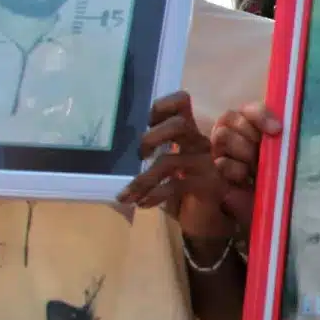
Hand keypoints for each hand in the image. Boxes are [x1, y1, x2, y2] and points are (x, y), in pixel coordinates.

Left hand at [119, 92, 218, 210]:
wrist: (204, 218)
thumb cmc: (180, 187)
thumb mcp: (164, 166)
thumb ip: (151, 152)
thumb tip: (110, 152)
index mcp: (189, 131)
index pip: (182, 101)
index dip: (162, 106)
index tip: (147, 122)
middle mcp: (200, 142)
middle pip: (179, 125)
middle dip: (153, 137)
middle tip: (140, 154)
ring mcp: (206, 163)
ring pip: (170, 161)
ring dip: (143, 179)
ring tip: (125, 196)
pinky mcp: (208, 184)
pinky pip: (176, 185)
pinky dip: (155, 195)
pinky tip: (143, 204)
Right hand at [210, 101, 280, 226]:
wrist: (268, 203)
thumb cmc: (278, 175)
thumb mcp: (283, 154)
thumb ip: (278, 137)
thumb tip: (280, 127)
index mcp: (253, 122)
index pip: (251, 108)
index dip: (260, 115)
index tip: (277, 130)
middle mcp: (234, 130)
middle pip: (230, 117)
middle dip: (249, 135)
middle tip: (261, 152)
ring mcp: (220, 148)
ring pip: (222, 135)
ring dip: (242, 150)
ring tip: (253, 166)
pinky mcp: (214, 168)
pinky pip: (220, 160)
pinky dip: (234, 168)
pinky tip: (244, 177)